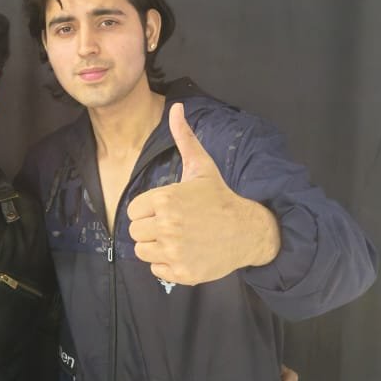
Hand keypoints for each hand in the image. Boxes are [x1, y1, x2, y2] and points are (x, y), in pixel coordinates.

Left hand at [127, 103, 280, 285]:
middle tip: (173, 225)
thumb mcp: (201, 166)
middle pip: (135, 233)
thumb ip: (184, 138)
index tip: (166, 209)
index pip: (133, 211)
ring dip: (156, 248)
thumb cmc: (219, 198)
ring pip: (142, 252)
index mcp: (166, 199)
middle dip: (150, 229)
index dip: (147, 210)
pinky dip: (167, 265)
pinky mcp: (181, 273)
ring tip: (177, 238)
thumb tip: (176, 107)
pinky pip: (156, 270)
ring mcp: (174, 251)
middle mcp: (167, 226)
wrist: (247, 230)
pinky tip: (184, 253)